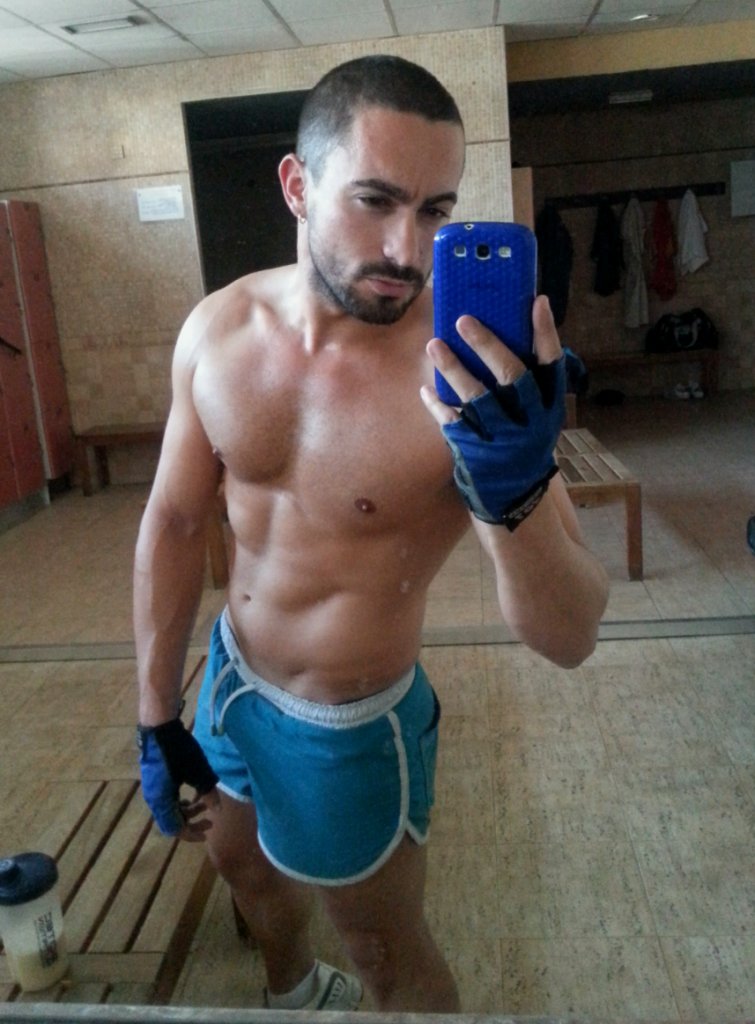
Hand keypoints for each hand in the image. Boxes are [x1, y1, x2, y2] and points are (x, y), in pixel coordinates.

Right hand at [138, 717, 218, 839]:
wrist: (159, 727)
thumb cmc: (179, 750)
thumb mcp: (198, 772)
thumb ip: (208, 793)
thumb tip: (218, 810)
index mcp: (161, 801)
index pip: (175, 828)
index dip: (191, 834)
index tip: (207, 834)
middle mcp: (153, 799)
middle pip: (172, 821)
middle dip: (192, 822)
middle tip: (210, 820)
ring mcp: (152, 789)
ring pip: (171, 809)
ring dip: (189, 809)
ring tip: (206, 801)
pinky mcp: (155, 779)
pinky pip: (168, 798)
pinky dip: (181, 799)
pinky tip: (195, 791)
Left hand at [421, 296, 565, 528]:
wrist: (516, 499)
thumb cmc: (524, 444)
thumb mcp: (537, 417)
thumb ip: (526, 383)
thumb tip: (504, 333)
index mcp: (550, 407)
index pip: (552, 364)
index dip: (546, 333)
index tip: (537, 301)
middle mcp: (531, 421)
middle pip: (513, 376)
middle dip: (488, 345)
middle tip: (464, 320)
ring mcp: (503, 438)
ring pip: (477, 398)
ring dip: (454, 369)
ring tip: (434, 345)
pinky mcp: (476, 453)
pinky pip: (452, 422)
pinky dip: (437, 404)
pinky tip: (425, 387)